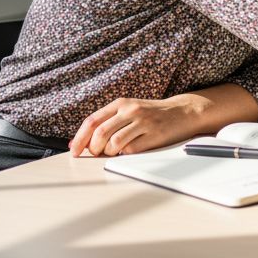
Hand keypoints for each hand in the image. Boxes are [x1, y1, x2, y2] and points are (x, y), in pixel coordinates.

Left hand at [70, 95, 214, 156]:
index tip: (74, 150)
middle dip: (93, 148)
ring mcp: (143, 122)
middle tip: (95, 153)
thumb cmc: (151, 114)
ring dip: (109, 153)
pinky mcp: (154, 135)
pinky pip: (131, 149)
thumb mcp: (129, 110)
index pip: (92, 121)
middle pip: (100, 133)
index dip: (80, 138)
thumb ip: (108, 122)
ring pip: (114, 143)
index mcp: (121, 103)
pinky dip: (126, 153)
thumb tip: (81, 142)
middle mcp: (131, 110)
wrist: (182, 111)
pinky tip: (130, 149)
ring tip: (113, 152)